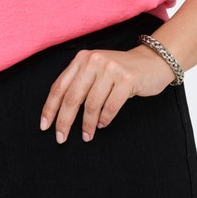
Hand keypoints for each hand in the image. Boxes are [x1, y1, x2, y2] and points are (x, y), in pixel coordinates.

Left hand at [40, 45, 174, 142]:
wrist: (151, 62)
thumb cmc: (120, 71)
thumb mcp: (95, 71)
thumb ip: (79, 83)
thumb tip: (59, 112)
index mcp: (81, 59)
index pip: (59, 86)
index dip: (50, 108)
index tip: (45, 126)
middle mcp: (93, 60)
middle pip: (72, 97)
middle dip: (64, 121)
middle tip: (61, 138)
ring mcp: (110, 69)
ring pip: (91, 104)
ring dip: (87, 124)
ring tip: (87, 135)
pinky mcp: (126, 78)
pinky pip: (110, 106)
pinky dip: (104, 119)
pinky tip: (102, 125)